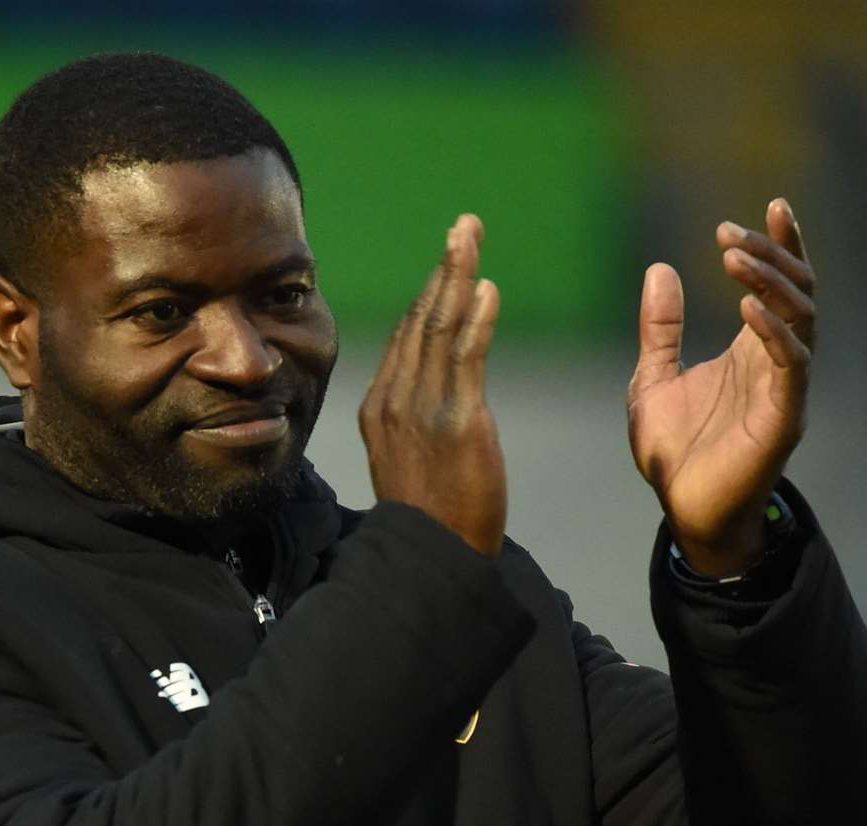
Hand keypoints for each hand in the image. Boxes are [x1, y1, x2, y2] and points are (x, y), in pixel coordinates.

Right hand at [360, 214, 505, 555]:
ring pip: (440, 328)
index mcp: (379, 408)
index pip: (406, 339)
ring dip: (458, 275)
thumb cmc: (428, 517)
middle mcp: (395, 401)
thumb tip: (430, 396)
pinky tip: (487, 288)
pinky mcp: (458, 422)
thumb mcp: (406, 461)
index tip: (449, 265)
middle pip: (420, 320)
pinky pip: (465, 358)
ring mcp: (423, 409)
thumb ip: (412, 421)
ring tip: (471, 236)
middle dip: (444, 269)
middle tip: (464, 227)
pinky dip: (476, 320)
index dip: (430, 296)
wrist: (431, 557)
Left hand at [627, 198, 815, 576]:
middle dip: (769, 256)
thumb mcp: (652, 378)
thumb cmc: (674, 452)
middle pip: (795, 292)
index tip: (772, 204)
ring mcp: (784, 388)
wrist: (682, 510)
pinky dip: (773, 333)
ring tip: (734, 257)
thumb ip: (660, 329)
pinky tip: (748, 308)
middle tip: (730, 233)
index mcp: (751, 351)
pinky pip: (791, 366)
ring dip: (769, 284)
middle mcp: (776, 362)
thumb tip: (660, 269)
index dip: (780, 245)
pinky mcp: (783, 418)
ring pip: (799, 320)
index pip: (779, 286)